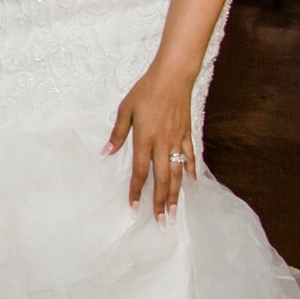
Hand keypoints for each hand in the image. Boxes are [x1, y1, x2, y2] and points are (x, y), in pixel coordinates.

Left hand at [105, 70, 196, 221]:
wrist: (172, 76)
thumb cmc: (146, 91)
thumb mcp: (125, 109)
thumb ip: (118, 133)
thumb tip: (107, 152)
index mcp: (145, 139)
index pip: (139, 172)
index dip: (136, 191)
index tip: (134, 208)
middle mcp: (162, 144)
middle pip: (162, 180)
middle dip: (160, 203)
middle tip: (161, 222)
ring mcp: (178, 141)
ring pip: (178, 174)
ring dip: (176, 195)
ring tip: (175, 212)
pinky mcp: (188, 134)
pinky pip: (190, 158)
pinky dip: (191, 173)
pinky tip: (192, 186)